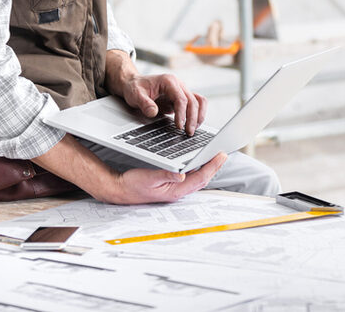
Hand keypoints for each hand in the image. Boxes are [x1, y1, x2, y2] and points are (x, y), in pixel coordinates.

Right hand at [113, 152, 227, 203]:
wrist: (121, 190)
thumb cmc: (133, 186)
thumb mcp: (149, 178)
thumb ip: (165, 175)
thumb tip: (182, 174)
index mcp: (175, 190)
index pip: (200, 177)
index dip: (212, 166)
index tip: (221, 156)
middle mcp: (178, 191)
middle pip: (202, 178)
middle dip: (214, 166)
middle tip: (223, 154)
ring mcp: (175, 189)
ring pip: (197, 178)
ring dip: (207, 167)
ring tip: (215, 156)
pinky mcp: (171, 185)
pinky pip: (190, 177)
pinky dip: (197, 168)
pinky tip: (199, 161)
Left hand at [118, 73, 207, 135]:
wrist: (134, 83)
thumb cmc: (135, 87)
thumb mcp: (135, 94)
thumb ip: (144, 103)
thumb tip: (153, 112)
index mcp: (168, 82)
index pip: (181, 99)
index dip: (182, 114)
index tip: (179, 126)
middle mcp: (178, 85)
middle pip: (192, 101)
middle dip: (192, 118)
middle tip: (188, 132)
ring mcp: (182, 91)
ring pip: (198, 102)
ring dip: (198, 116)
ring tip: (193, 129)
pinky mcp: (182, 98)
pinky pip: (196, 104)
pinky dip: (198, 113)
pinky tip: (193, 124)